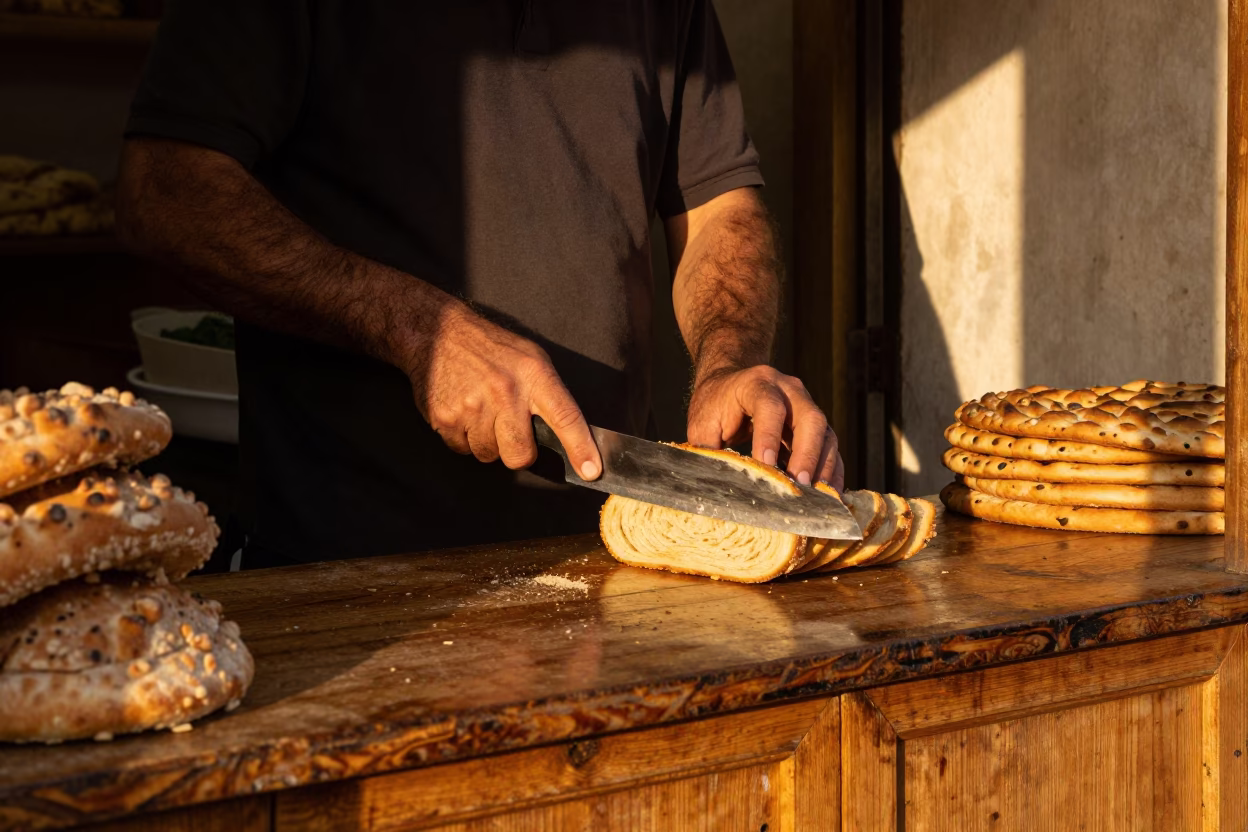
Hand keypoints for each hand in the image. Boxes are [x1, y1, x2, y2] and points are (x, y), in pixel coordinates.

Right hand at [407, 305, 601, 478]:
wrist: (438, 333)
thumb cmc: (491, 349)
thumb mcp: (530, 359)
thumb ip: (547, 395)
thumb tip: (567, 436)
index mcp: (534, 375)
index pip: (565, 416)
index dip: (580, 447)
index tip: (591, 471)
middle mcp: (505, 391)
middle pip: (520, 455)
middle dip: (518, 453)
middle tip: (510, 432)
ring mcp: (473, 406)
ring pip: (489, 455)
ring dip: (488, 443)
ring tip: (482, 412)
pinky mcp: (446, 418)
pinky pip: (462, 450)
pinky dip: (463, 438)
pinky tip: (463, 411)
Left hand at [687, 365, 843, 490]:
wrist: (732, 382)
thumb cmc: (716, 405)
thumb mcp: (703, 423)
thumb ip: (708, 450)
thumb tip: (711, 486)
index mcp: (757, 384)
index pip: (769, 407)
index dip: (769, 436)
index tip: (765, 465)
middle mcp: (789, 391)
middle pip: (810, 418)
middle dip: (807, 454)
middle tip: (800, 484)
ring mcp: (807, 406)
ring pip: (826, 434)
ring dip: (823, 467)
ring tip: (816, 497)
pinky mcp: (815, 425)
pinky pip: (830, 448)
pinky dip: (831, 471)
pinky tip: (826, 494)